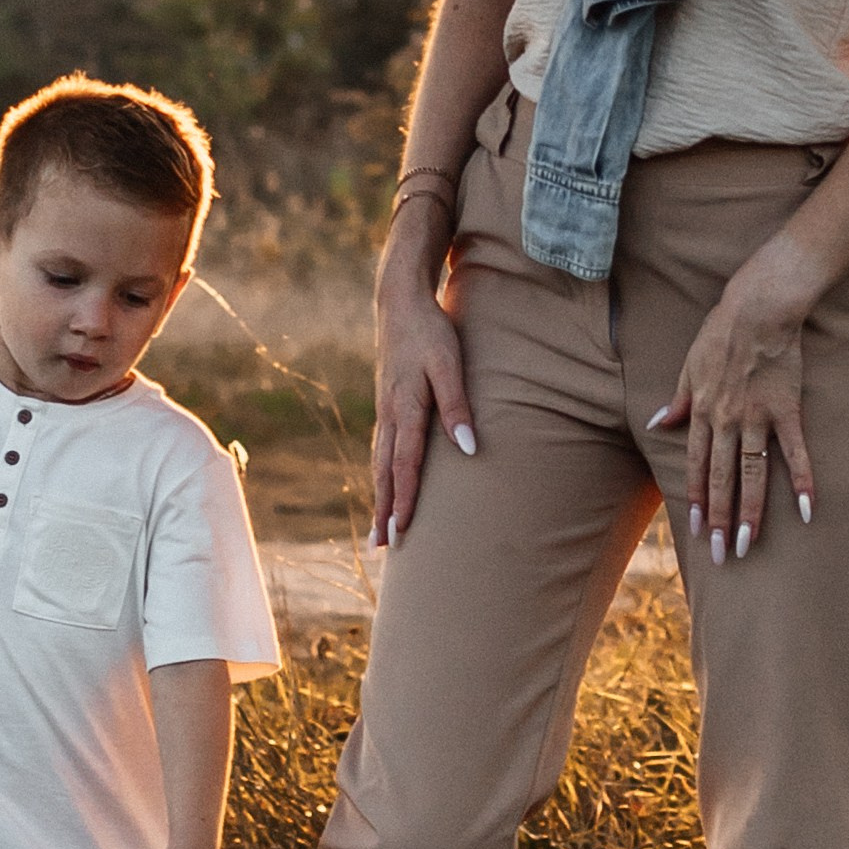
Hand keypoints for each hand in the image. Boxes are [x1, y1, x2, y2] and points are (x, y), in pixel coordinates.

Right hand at [370, 249, 476, 548]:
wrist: (398, 301)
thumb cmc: (430, 331)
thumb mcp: (449, 364)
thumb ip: (458, 406)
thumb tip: (469, 449)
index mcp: (404, 408)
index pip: (405, 464)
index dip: (406, 499)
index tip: (404, 531)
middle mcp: (388, 414)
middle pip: (385, 472)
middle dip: (384, 510)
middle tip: (381, 547)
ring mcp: (384, 409)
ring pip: (379, 462)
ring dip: (380, 497)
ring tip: (380, 529)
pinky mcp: (386, 403)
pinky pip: (381, 448)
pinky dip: (381, 474)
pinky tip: (385, 484)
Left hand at [649, 248, 818, 563]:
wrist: (757, 310)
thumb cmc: (719, 334)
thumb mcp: (687, 366)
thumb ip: (677, 400)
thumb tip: (657, 424)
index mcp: (702, 412)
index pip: (697, 466)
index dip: (696, 499)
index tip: (694, 530)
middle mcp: (726, 421)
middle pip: (722, 479)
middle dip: (719, 520)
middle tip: (721, 555)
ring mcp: (757, 418)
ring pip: (752, 474)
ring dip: (750, 512)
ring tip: (749, 544)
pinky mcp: (786, 410)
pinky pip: (795, 452)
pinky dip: (801, 480)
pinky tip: (805, 510)